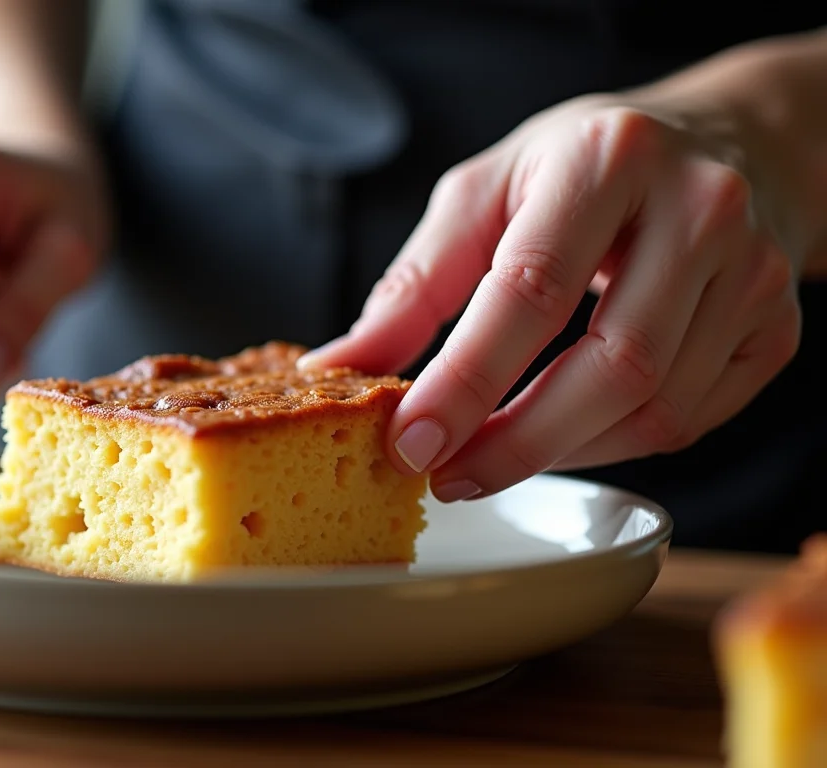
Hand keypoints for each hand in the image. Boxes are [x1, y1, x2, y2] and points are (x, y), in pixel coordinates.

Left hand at [301, 97, 801, 501]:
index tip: (408, 442)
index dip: (466, 380)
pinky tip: (563, 435)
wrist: (727, 143)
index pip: (530, 290)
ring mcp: (754, 270)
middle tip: (447, 477)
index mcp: (606, 160)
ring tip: (491, 458)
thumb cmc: (583, 168)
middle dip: (518, 442)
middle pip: (612, 364)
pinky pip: (691, 418)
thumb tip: (339, 368)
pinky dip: (612, 445)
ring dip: (560, 452)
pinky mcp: (778, 324)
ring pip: (656, 405)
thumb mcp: (487, 193)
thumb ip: (416, 283)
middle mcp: (698, 208)